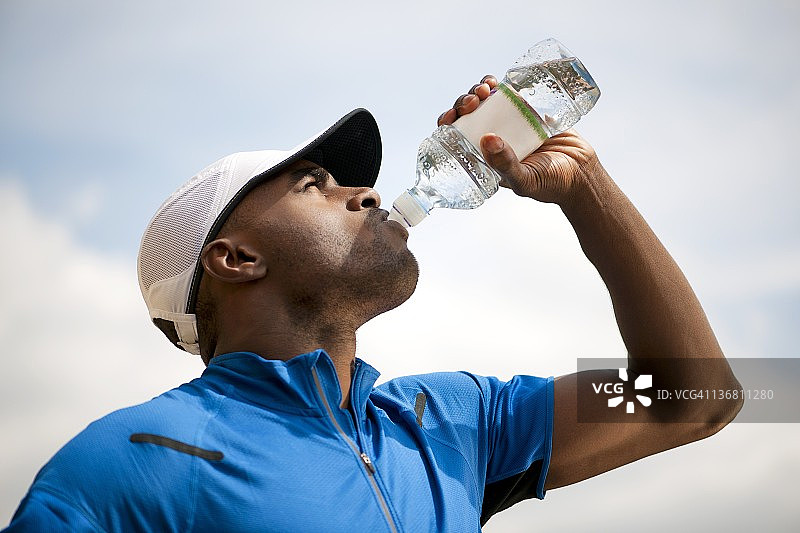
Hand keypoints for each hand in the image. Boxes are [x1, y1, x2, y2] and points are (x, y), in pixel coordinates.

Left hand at [438, 75, 600, 206]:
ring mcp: (511, 123)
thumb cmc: (551, 184)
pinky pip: (510, 93)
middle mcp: (494, 137)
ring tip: (485, 88)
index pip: (457, 136)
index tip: (451, 116)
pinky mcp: (529, 111)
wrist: (583, 173)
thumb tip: (486, 139)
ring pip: (486, 100)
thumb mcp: (525, 180)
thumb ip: (506, 165)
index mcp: (484, 157)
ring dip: (479, 90)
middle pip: (469, 114)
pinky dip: (500, 85)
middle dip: (465, 102)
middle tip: (473, 101)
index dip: (449, 123)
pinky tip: (496, 82)